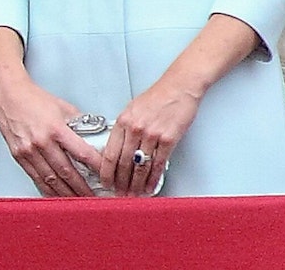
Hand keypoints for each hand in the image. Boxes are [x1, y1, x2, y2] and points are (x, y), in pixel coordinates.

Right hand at [0, 70, 103, 196]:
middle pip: (67, 172)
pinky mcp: (19, 156)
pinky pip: (36, 178)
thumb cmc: (33, 98)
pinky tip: (57, 196)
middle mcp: (41, 142)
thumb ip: (79, 124)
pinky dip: (48, 190)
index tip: (107, 177)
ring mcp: (29, 151)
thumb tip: (94, 137)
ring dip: (66, 194)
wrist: (7, 94)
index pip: (82, 153)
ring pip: (51, 180)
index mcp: (56, 128)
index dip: (96, 168)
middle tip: (94, 198)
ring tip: (78, 201)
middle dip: (83, 188)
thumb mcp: (62, 107)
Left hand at [100, 78, 198, 195]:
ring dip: (136, 185)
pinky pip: (158, 164)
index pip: (109, 152)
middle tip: (119, 194)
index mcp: (123, 121)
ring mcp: (151, 134)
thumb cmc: (156, 98)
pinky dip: (153, 179)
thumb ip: (123, 128)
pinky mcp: (169, 139)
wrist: (178, 88)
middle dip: (120, 182)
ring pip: (140, 166)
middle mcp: (135, 128)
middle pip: (123, 163)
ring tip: (133, 195)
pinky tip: (150, 187)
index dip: (106, 171)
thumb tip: (117, 149)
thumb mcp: (132, 109)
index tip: (105, 182)